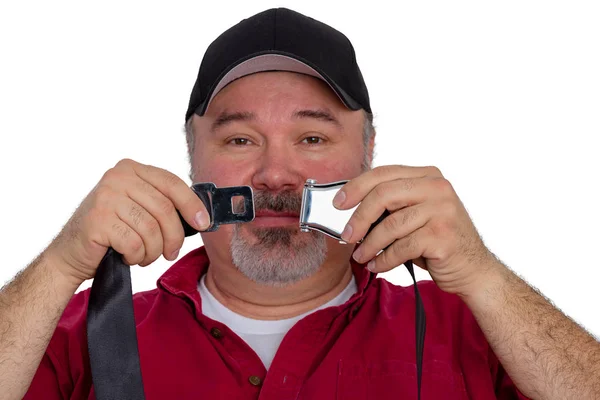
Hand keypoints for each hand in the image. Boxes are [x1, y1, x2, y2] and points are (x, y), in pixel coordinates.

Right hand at [45, 159, 208, 283]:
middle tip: (171, 252)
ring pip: (151, 229)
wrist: (71, 253)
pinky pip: (135, 243)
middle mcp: (117, 177)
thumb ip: (163, 203)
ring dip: (153, 250)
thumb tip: (201, 215)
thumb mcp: (139, 208)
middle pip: (165, 209)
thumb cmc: (111, 232)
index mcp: (131, 169)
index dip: (192, 205)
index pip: (172, 183)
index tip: (203, 222)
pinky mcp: (98, 219)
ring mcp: (105, 196)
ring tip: (143, 255)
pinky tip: (127, 256)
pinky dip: (136, 256)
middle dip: (173, 237)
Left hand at [333, 165, 499, 295]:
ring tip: (361, 256)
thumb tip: (350, 208)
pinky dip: (384, 259)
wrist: (474, 269)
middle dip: (359, 217)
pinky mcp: (442, 236)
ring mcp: (443, 210)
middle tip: (346, 236)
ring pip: (390, 225)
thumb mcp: (416, 213)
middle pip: (383, 195)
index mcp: (428, 176)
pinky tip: (377, 265)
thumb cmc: (438, 241)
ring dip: (369, 244)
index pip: (384, 174)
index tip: (339, 203)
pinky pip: (401, 247)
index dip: (356, 187)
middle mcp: (438, 188)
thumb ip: (392, 204)